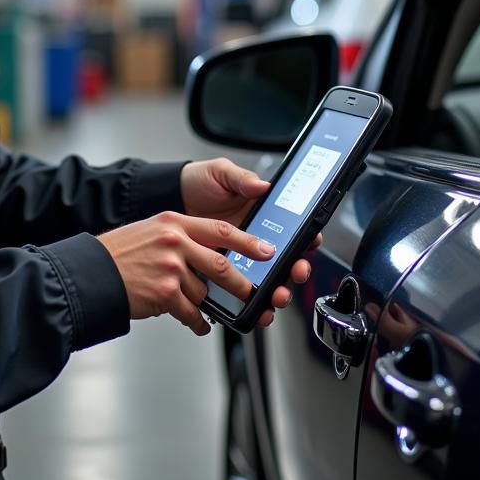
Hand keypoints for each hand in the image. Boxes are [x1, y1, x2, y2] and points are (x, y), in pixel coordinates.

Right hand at [97, 212, 276, 335]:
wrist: (92, 272)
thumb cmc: (119, 253)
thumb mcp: (151, 230)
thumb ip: (180, 237)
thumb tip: (207, 254)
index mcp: (174, 222)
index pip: (221, 230)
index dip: (248, 242)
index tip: (266, 251)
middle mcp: (174, 241)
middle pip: (221, 264)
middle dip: (240, 283)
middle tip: (251, 291)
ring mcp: (170, 267)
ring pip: (204, 291)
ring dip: (203, 303)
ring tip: (197, 306)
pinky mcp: (165, 293)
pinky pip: (192, 313)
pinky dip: (197, 322)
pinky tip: (197, 324)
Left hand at [180, 158, 323, 326]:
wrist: (171, 196)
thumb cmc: (200, 182)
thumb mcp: (221, 173)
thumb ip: (241, 178)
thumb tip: (261, 185)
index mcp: (264, 213)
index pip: (294, 229)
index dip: (306, 239)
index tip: (309, 245)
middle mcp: (256, 237)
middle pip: (285, 260)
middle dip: (295, 271)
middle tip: (294, 275)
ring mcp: (241, 256)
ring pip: (266, 279)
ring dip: (275, 291)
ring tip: (274, 297)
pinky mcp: (222, 269)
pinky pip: (237, 287)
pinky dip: (247, 301)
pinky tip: (249, 306)